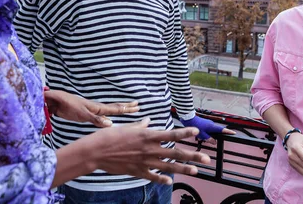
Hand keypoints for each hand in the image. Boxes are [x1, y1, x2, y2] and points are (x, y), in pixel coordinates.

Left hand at [45, 90, 138, 127]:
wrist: (55, 101)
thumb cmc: (68, 106)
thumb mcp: (82, 114)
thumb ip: (96, 119)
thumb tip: (111, 124)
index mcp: (97, 108)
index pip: (115, 108)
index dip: (126, 108)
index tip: (137, 107)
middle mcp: (96, 108)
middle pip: (114, 107)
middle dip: (126, 107)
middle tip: (137, 106)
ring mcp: (91, 110)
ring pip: (108, 110)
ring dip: (118, 110)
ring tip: (126, 109)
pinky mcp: (85, 113)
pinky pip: (101, 115)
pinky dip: (107, 116)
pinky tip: (108, 120)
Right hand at [85, 118, 211, 184]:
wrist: (96, 152)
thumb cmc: (110, 136)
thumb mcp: (127, 127)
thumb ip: (140, 126)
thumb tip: (148, 121)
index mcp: (148, 136)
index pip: (171, 134)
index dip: (185, 134)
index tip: (197, 133)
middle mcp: (149, 149)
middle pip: (175, 153)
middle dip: (193, 157)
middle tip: (206, 160)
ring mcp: (145, 162)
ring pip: (168, 167)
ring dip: (183, 169)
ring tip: (196, 171)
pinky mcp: (137, 171)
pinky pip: (153, 176)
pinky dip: (162, 179)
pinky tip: (170, 181)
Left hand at [180, 115, 235, 140]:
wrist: (188, 118)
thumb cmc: (195, 125)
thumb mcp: (202, 135)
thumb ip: (209, 139)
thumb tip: (214, 142)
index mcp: (212, 126)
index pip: (222, 130)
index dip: (228, 132)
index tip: (234, 133)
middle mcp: (211, 124)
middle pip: (217, 131)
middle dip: (215, 136)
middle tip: (211, 141)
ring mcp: (208, 123)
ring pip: (212, 131)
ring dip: (209, 135)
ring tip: (202, 137)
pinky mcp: (205, 123)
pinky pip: (208, 129)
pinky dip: (206, 133)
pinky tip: (201, 135)